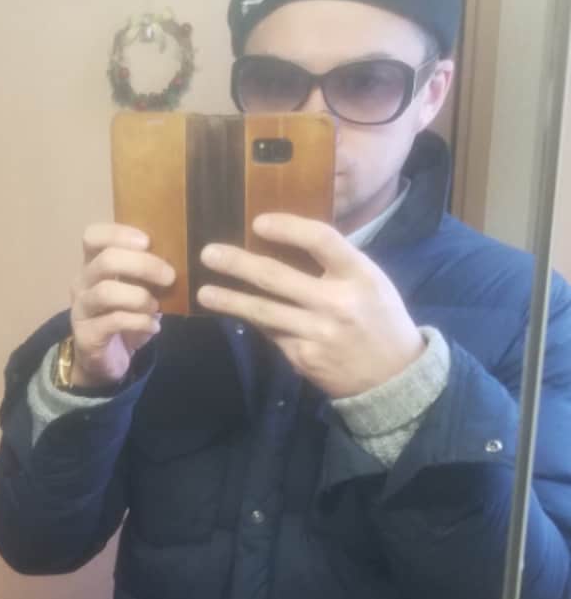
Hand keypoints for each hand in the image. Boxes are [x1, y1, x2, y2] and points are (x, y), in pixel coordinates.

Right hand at [70, 224, 175, 387]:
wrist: (107, 360)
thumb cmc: (125, 318)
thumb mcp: (138, 291)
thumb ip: (148, 274)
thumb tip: (180, 259)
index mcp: (93, 265)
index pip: (93, 236)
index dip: (119, 233)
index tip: (147, 241)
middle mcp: (82, 283)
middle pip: (106, 261)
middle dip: (143, 265)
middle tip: (170, 276)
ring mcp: (80, 309)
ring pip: (107, 292)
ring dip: (140, 297)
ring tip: (157, 306)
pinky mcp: (86, 335)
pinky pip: (113, 321)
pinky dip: (139, 322)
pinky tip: (154, 327)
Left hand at [196, 213, 423, 398]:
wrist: (395, 376)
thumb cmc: (379, 318)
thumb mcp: (371, 282)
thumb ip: (336, 264)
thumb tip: (286, 240)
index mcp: (360, 275)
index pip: (320, 240)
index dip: (287, 227)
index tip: (258, 223)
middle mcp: (337, 303)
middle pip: (276, 277)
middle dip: (237, 264)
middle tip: (208, 254)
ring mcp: (317, 333)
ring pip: (263, 311)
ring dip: (229, 300)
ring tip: (204, 292)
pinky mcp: (303, 358)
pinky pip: (270, 333)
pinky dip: (251, 321)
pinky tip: (233, 312)